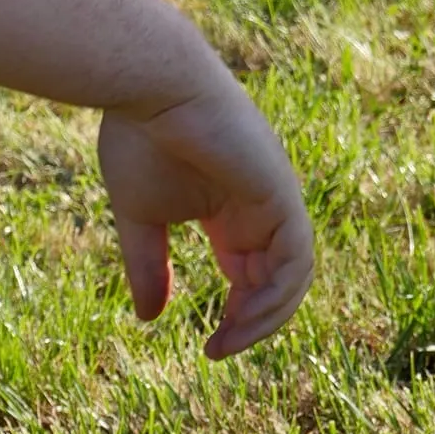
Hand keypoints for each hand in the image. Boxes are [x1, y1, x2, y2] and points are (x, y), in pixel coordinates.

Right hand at [97, 73, 313, 357]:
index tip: (208, 346)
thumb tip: (151, 319)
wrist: (151, 83)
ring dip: (267, 316)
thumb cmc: (138, 136)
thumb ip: (149, 264)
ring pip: (293, 275)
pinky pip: (296, 258)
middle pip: (276, 280)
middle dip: (253, 322)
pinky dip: (277, 294)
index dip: (237, 314)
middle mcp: (259, 205)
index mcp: (228, 208)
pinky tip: (244, 314)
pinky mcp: (280, 192)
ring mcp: (274, 197)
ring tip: (230, 339)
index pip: (249, 273)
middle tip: (219, 350)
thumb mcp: (139, 215)